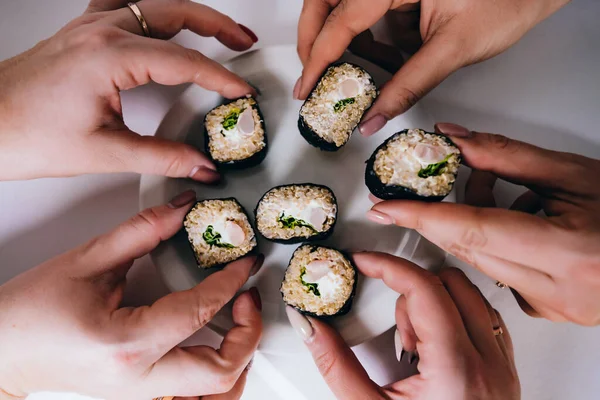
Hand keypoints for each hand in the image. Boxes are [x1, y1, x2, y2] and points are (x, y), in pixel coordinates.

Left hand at [0, 0, 257, 180]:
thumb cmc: (27, 135)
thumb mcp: (104, 152)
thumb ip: (162, 157)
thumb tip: (202, 166)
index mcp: (109, 56)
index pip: (184, 61)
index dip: (221, 77)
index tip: (243, 92)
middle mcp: (100, 31)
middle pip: (175, 13)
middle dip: (217, 26)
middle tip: (246, 42)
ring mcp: (89, 26)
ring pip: (152, 3)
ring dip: (189, 12)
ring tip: (218, 28)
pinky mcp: (81, 33)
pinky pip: (124, 4)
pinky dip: (153, 9)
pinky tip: (161, 20)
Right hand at [0, 190, 263, 399]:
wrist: (1, 350)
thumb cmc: (30, 310)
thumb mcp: (87, 261)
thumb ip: (142, 232)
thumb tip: (182, 209)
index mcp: (126, 344)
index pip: (199, 312)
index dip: (230, 282)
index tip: (244, 263)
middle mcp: (138, 379)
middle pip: (221, 372)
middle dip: (248, 332)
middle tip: (246, 297)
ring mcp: (140, 394)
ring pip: (215, 395)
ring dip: (238, 359)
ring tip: (238, 323)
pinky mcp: (139, 394)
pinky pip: (195, 396)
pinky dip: (217, 373)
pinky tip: (216, 344)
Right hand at [286, 252, 518, 398]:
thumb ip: (335, 365)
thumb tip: (310, 327)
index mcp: (456, 370)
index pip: (423, 289)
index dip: (387, 266)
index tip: (364, 262)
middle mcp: (488, 363)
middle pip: (448, 283)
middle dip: (410, 289)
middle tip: (391, 324)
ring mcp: (502, 367)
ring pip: (470, 295)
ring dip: (435, 302)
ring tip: (413, 343)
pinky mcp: (504, 371)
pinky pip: (485, 317)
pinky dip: (455, 315)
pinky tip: (435, 344)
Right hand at [295, 0, 569, 135]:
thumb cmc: (506, 2)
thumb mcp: (453, 48)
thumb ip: (409, 85)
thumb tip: (375, 117)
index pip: (341, 20)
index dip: (319, 58)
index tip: (306, 87)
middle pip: (326, 1)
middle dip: (316, 40)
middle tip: (315, 76)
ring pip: (343, 5)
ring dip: (345, 40)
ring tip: (368, 71)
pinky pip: (368, 9)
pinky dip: (369, 35)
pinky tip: (389, 57)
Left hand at [367, 123, 599, 325]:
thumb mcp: (572, 174)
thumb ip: (506, 156)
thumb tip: (455, 139)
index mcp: (568, 251)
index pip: (472, 230)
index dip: (422, 218)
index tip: (385, 210)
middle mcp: (558, 290)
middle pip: (471, 248)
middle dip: (449, 214)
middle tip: (449, 182)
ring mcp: (552, 308)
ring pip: (482, 263)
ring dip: (478, 227)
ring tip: (512, 196)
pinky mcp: (548, 313)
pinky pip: (501, 277)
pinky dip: (498, 248)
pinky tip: (521, 226)